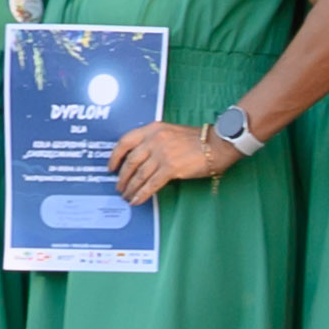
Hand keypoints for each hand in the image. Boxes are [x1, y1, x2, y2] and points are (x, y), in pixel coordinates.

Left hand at [112, 119, 240, 203]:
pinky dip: (142, 194)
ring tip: (127, 196)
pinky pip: (151, 184)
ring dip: (131, 188)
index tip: (111, 167)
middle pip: (130, 161)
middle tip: (119, 187)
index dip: (115, 156)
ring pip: (139, 175)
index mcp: (153, 129)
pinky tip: (137, 200)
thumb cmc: (198, 139)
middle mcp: (154, 140)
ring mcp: (162, 154)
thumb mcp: (171, 132)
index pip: (125, 141)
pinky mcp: (171, 168)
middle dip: (122, 177)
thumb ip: (155, 141)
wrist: (217, 144)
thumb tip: (141, 158)